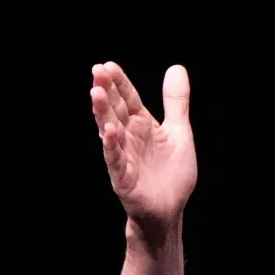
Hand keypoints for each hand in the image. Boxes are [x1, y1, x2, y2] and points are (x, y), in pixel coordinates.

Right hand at [90, 61, 196, 231]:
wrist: (170, 209)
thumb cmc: (172, 173)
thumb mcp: (179, 132)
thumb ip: (176, 102)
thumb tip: (176, 67)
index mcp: (142, 126)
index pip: (128, 99)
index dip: (120, 83)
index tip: (108, 65)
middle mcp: (129, 138)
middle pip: (116, 111)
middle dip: (107, 91)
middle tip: (97, 71)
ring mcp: (124, 157)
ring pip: (110, 131)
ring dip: (102, 113)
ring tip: (95, 93)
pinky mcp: (123, 177)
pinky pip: (115, 159)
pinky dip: (112, 146)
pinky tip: (109, 131)